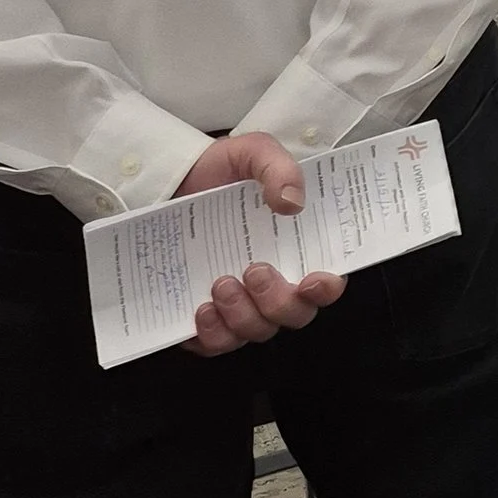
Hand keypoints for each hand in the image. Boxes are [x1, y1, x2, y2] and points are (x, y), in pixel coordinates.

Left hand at [172, 132, 344, 354]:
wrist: (168, 182)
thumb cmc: (221, 170)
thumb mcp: (253, 152)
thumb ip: (278, 168)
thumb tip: (292, 203)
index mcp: (297, 246)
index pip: (328, 281)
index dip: (328, 289)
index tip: (313, 279)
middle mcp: (275, 281)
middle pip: (294, 315)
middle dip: (278, 302)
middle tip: (254, 269)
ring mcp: (241, 303)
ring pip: (256, 332)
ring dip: (243, 316)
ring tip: (220, 282)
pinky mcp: (206, 319)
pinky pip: (216, 345)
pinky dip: (212, 335)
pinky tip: (200, 310)